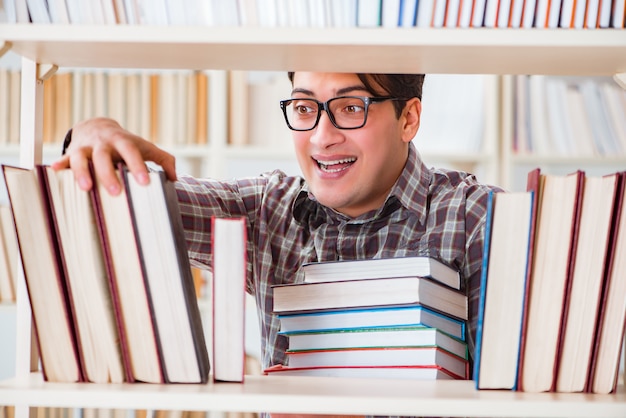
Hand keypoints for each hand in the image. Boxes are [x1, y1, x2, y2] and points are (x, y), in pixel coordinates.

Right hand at [51, 117, 176, 194]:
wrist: (99, 127)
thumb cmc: (127, 144)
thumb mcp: (146, 148)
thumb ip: (164, 160)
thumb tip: (175, 178)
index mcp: (123, 142)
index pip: (132, 153)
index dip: (138, 167)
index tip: (145, 183)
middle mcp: (102, 143)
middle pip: (104, 156)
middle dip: (109, 174)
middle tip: (116, 192)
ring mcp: (85, 147)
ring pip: (80, 158)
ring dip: (82, 172)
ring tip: (86, 188)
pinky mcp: (71, 153)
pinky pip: (64, 158)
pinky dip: (60, 164)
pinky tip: (54, 171)